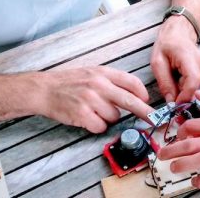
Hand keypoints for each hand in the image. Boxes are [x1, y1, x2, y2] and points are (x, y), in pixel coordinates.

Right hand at [34, 66, 151, 132]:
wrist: (44, 89)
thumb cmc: (69, 82)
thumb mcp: (92, 73)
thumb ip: (112, 81)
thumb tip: (135, 93)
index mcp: (103, 73)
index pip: (132, 82)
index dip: (143, 93)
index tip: (147, 101)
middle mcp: (99, 85)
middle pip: (130, 101)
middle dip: (145, 112)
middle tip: (155, 119)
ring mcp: (90, 100)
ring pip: (114, 117)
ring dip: (108, 118)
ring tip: (94, 110)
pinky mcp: (82, 114)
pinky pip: (101, 126)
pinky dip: (97, 126)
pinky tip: (87, 118)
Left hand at [151, 16, 199, 102]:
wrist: (178, 33)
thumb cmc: (166, 45)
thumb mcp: (158, 63)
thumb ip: (164, 83)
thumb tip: (171, 102)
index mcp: (188, 57)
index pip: (193, 81)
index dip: (185, 96)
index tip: (174, 105)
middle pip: (194, 87)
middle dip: (181, 94)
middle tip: (169, 89)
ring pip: (196, 88)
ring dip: (183, 89)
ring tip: (174, 77)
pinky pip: (197, 85)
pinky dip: (187, 86)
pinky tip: (180, 76)